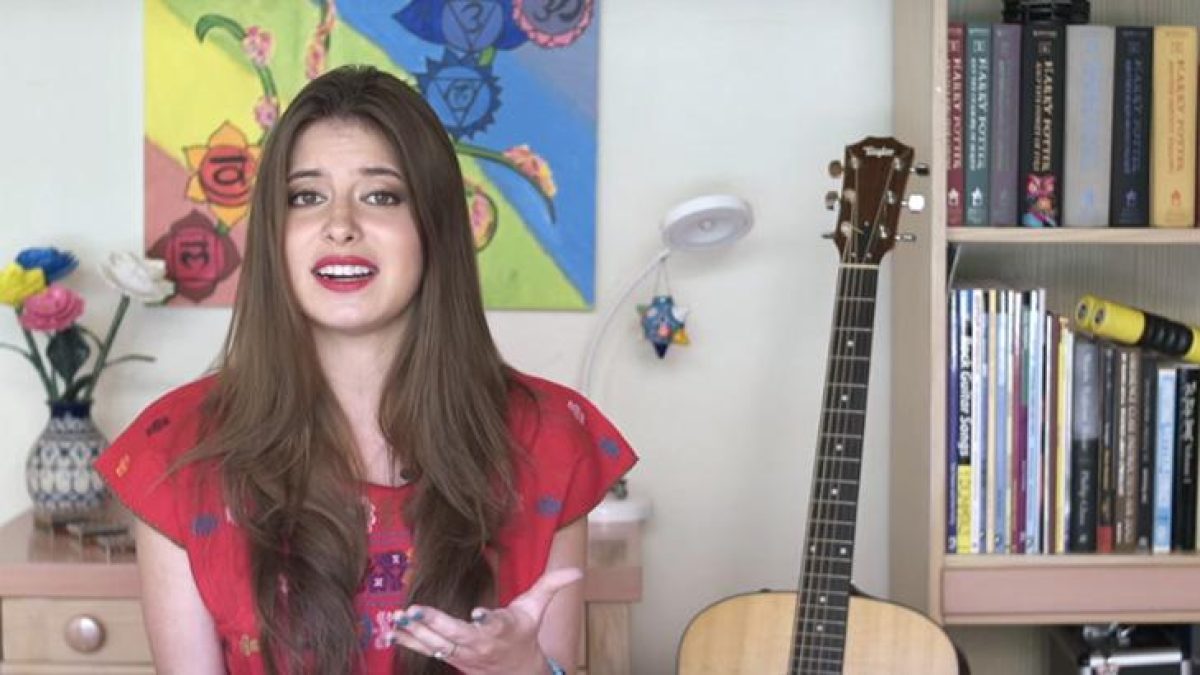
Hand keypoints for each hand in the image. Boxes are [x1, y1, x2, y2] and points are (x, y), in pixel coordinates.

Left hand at [390, 567, 582, 673]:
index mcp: (505, 628)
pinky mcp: (453, 658)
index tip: (478, 615)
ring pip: (439, 645)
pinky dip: (412, 643)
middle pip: (458, 636)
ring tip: (400, 619)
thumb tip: (579, 572)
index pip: (496, 625)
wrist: (517, 671)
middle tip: (416, 610)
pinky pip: (430, 651)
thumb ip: (553, 585)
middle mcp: (482, 643)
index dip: (486, 620)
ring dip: (418, 633)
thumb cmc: (524, 633)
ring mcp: (465, 654)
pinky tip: (394, 632)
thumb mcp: (538, 608)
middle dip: (436, 624)